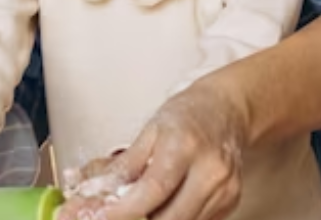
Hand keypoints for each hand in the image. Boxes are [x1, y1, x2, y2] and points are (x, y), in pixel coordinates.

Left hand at [58, 79, 248, 219]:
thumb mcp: (149, 131)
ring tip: (134, 208)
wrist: (226, 110)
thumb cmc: (188, 115)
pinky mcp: (230, 203)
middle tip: (110, 215)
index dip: (124, 209)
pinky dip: (172, 218)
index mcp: (185, 144)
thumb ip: (122, 166)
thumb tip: (91, 190)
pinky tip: (161, 206)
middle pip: (169, 217)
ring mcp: (224, 189)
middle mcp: (210, 170)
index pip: (154, 188)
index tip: (98, 216)